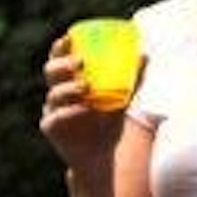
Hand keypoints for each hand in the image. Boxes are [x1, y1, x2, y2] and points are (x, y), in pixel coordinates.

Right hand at [39, 34, 125, 171]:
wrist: (105, 158)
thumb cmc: (110, 126)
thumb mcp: (123, 100)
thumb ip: (133, 79)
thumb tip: (146, 54)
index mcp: (70, 83)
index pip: (60, 60)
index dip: (60, 48)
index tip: (69, 38)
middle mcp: (58, 95)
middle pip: (50, 73)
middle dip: (62, 64)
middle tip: (80, 61)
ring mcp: (53, 112)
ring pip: (53, 94)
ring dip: (67, 87)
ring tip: (85, 86)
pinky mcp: (52, 130)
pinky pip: (56, 118)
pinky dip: (69, 112)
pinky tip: (84, 109)